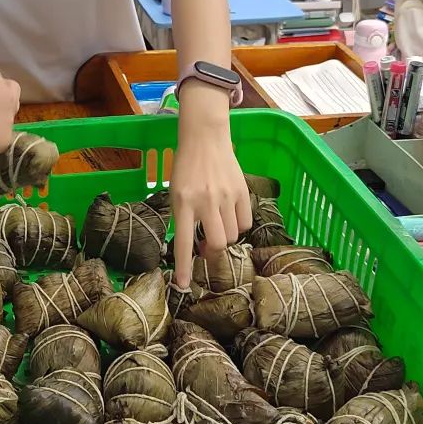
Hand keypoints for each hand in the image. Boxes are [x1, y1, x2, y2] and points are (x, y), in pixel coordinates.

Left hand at [170, 92, 250, 286]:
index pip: (183, 242)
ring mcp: (225, 196)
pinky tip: (231, 215)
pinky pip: (246, 222)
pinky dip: (240, 225)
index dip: (184, 267)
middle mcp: (205, 201)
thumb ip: (185, 218)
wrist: (204, 138)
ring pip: (233, 235)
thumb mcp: (176, 193)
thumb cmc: (186, 167)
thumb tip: (197, 247)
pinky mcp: (241, 191)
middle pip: (218, 244)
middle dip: (213, 251)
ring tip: (218, 224)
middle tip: (207, 246)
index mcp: (183, 203)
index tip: (183, 285)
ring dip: (225, 237)